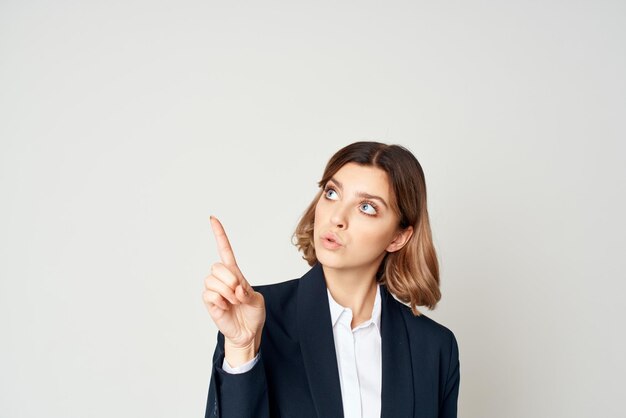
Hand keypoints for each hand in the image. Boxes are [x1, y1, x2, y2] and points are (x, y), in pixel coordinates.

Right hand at [203, 216, 265, 365]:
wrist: (248, 333)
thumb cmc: (253, 314)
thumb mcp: (257, 300)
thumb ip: (247, 293)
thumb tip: (235, 290)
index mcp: (235, 273)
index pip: (225, 250)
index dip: (219, 235)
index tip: (212, 219)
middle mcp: (222, 279)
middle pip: (217, 266)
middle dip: (231, 279)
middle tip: (239, 293)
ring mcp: (214, 290)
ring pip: (212, 280)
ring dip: (227, 292)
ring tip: (233, 302)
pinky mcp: (209, 303)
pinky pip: (209, 294)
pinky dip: (220, 300)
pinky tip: (225, 307)